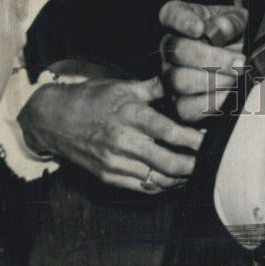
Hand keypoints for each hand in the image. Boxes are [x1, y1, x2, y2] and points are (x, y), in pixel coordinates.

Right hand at [17, 76, 203, 192]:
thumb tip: (183, 79)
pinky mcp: (108, 176)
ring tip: (195, 169)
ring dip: (180, 177)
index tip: (209, 138)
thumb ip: (156, 87)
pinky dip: (161, 185)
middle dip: (193, 163)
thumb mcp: (124, 86)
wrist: (55, 119)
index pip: (170, 131)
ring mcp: (115, 162)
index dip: (193, 138)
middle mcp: (124, 141)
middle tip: (209, 158)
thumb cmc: (93, 98)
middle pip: (168, 161)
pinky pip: (142, 186)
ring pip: (157, 178)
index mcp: (131, 115)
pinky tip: (173, 178)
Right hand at [159, 1, 247, 121]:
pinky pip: (186, 109)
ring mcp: (169, 75)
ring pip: (179, 82)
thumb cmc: (233, 31)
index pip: (171, 14)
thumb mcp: (236, 18)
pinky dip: (211, 102)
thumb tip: (221, 29)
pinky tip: (228, 93)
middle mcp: (167, 46)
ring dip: (213, 81)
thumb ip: (231, 21)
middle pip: (177, 52)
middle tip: (239, 61)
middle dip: (212, 58)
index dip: (183, 21)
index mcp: (178, 17)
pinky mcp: (178, 102)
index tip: (200, 28)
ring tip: (236, 77)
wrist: (238, 52)